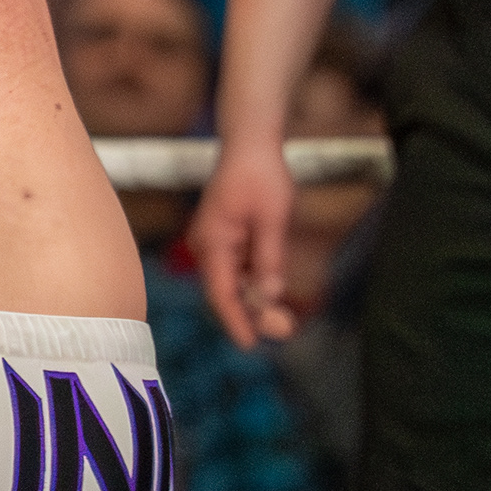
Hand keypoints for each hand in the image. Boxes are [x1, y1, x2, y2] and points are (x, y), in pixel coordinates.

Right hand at [185, 138, 299, 347]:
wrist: (249, 146)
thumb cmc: (261, 177)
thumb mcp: (273, 218)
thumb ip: (269, 258)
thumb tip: (269, 295)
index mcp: (212, 241)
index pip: (220, 292)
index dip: (236, 320)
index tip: (251, 345)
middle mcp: (205, 245)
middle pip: (225, 291)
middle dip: (252, 313)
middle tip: (285, 328)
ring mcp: (212, 242)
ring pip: (230, 282)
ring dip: (254, 299)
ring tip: (284, 317)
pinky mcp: (222, 239)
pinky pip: (235, 268)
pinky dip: (253, 283)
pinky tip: (272, 292)